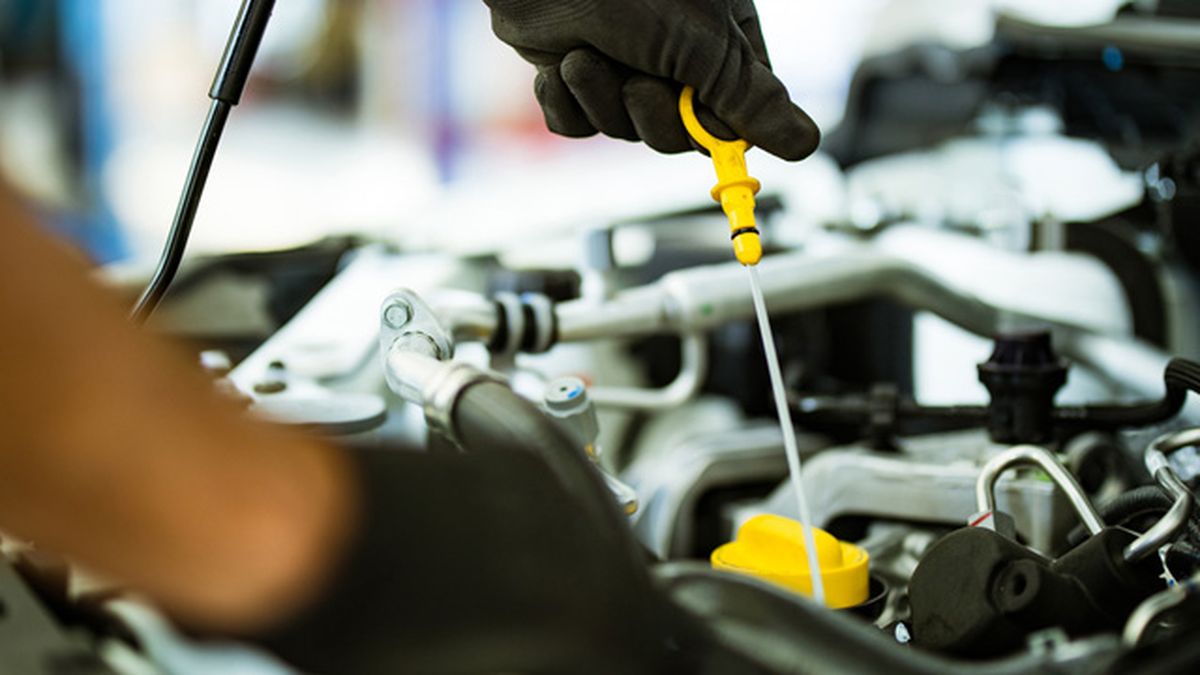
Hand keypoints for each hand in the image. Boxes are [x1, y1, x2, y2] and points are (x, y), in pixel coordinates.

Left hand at [485, 0, 819, 160]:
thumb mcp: (702, 44)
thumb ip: (750, 99)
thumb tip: (806, 144)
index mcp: (721, 38)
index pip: (740, 112)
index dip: (718, 132)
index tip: (703, 133)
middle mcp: (675, 55)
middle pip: (680, 133)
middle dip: (652, 114)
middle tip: (637, 81)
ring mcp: (622, 65)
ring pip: (625, 130)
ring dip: (603, 100)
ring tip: (587, 56)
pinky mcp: (575, 78)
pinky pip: (579, 125)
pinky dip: (567, 102)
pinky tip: (560, 65)